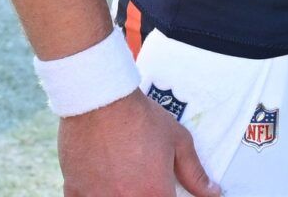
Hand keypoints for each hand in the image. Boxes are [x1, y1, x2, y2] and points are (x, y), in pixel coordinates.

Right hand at [57, 90, 220, 196]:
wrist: (101, 100)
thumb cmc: (139, 117)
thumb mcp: (177, 141)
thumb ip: (194, 172)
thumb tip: (212, 192)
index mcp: (154, 194)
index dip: (167, 196)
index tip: (163, 189)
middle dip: (143, 193)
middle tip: (141, 180)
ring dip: (119, 194)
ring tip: (122, 178)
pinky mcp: (75, 192)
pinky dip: (92, 195)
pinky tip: (100, 185)